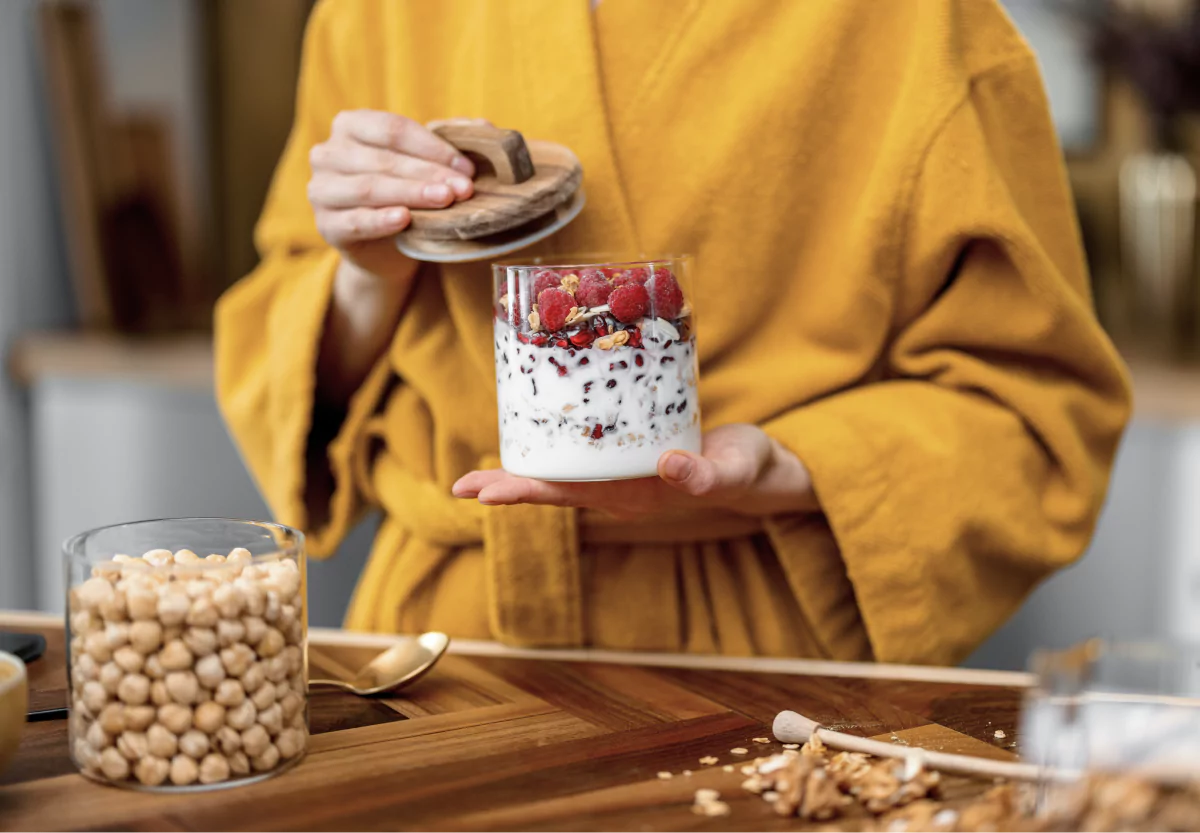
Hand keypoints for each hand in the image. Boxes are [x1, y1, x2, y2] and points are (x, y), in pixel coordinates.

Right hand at [311, 113, 486, 404]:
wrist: (387, 245)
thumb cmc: (407, 193)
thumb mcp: (427, 164)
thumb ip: (451, 142)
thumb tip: (485, 125)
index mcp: (351, 125)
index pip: (393, 129)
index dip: (433, 148)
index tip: (467, 167)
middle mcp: (328, 153)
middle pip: (383, 159)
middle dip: (428, 173)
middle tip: (463, 188)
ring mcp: (322, 189)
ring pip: (369, 188)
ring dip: (411, 193)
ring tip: (445, 200)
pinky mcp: (327, 226)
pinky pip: (354, 221)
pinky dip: (381, 220)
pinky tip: (404, 219)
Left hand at [452, 424, 818, 518]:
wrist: (760, 469)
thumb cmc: (747, 469)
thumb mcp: (733, 468)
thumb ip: (706, 474)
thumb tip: (670, 467)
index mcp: (634, 495)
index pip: (568, 495)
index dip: (524, 491)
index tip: (483, 495)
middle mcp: (618, 489)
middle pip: (553, 488)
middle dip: (507, 484)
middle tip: (460, 485)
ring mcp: (621, 475)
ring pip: (562, 472)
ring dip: (522, 468)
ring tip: (477, 470)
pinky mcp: (627, 454)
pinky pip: (581, 451)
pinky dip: (551, 443)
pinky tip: (532, 431)